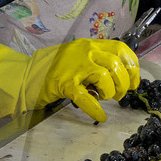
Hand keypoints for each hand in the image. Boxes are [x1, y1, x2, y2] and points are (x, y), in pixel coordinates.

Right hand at [0, 36, 141, 124]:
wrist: (27, 75)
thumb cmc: (56, 68)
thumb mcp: (80, 56)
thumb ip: (99, 60)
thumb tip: (123, 75)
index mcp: (91, 44)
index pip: (122, 49)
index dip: (132, 66)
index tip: (133, 81)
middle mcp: (85, 51)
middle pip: (116, 65)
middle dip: (123, 83)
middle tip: (119, 95)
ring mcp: (74, 67)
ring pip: (105, 77)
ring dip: (110, 92)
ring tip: (106, 99)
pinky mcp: (64, 83)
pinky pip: (85, 97)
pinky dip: (95, 109)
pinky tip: (101, 116)